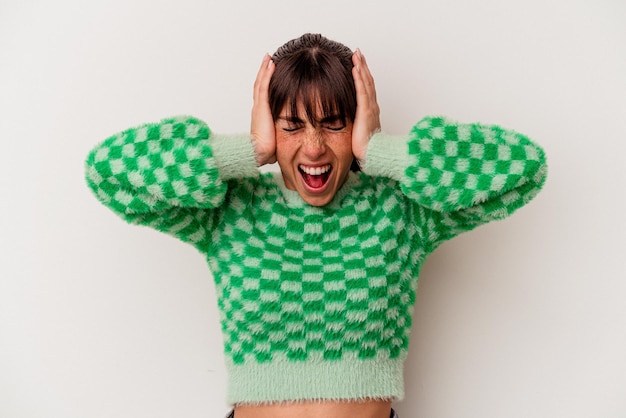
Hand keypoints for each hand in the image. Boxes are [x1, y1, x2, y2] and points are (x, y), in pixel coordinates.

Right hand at [251, 54, 275, 165]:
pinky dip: (267, 73)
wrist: (257, 154)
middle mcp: (258, 108)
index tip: (271, 73)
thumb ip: (284, 133)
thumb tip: (295, 137)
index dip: (266, 83)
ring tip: (269, 57)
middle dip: (264, 72)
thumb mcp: (278, 138)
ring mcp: (258, 106)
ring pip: (261, 82)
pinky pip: (264, 86)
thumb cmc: (267, 151)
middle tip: (268, 59)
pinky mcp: (261, 107)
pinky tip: (271, 64)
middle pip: (260, 85)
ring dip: (265, 69)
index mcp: (262, 115)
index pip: (264, 95)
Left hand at [351, 49, 380, 163]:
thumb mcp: (357, 131)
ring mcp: (370, 107)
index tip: (358, 63)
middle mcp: (372, 106)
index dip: (362, 74)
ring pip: (366, 82)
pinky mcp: (366, 111)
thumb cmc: (366, 148)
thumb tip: (345, 122)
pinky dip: (359, 78)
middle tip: (358, 53)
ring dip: (361, 67)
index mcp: (370, 110)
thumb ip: (353, 123)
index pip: (366, 88)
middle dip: (362, 65)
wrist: (374, 155)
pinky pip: (362, 91)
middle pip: (367, 81)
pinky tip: (355, 68)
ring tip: (356, 55)